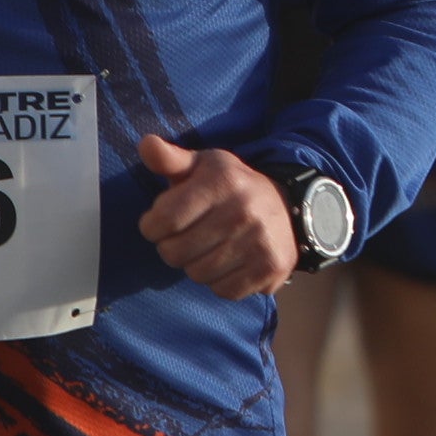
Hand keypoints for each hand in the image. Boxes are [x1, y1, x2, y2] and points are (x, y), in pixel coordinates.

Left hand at [136, 131, 300, 299]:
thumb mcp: (203, 166)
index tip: (162, 222)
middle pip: (174, 252)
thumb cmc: (233, 187)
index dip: (152, 226)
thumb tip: (146, 144)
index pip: (162, 220)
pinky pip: (223, 290)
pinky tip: (228, 263)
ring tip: (208, 248)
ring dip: (196, 265)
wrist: (289, 208)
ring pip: (197, 274)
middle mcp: (242, 212)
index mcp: (221, 182)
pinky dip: (220, 282)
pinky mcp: (270, 267)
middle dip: (172, 247)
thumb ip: (170, 158)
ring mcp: (259, 242)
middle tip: (187, 237)